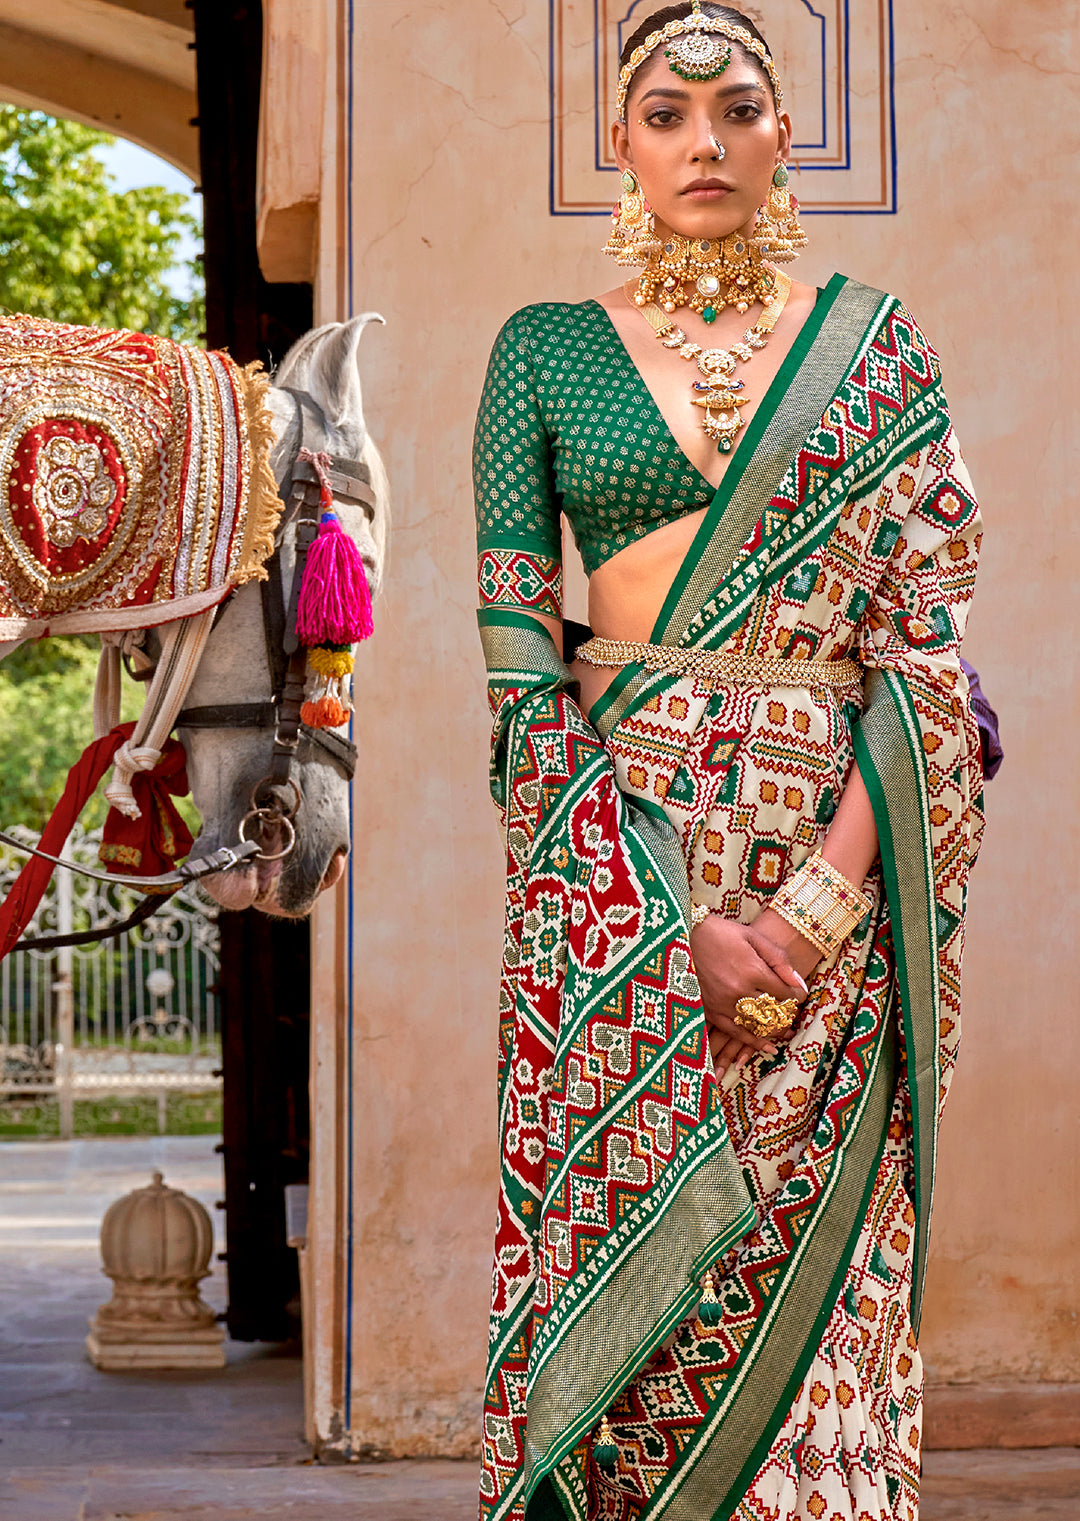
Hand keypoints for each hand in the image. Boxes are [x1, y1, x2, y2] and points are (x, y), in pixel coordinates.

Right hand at [690, 910, 818, 1078]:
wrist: (684, 935)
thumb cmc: (721, 932)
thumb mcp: (753, 937)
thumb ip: (779, 960)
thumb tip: (799, 984)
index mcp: (752, 970)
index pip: (785, 993)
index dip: (797, 995)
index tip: (799, 994)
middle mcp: (739, 991)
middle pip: (773, 1011)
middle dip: (787, 1012)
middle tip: (792, 1009)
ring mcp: (724, 1003)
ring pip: (758, 1025)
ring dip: (775, 1028)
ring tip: (785, 1028)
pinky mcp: (710, 1010)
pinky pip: (735, 1032)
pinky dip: (753, 1041)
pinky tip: (767, 1046)